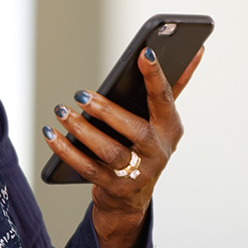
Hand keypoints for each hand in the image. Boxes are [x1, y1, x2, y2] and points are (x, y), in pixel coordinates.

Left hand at [42, 46, 203, 247]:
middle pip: (136, 130)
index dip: (156, 75)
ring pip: (111, 152)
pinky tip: (52, 134)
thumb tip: (196, 50)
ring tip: (62, 111)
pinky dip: (67, 151)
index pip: (164, 98)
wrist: (131, 198)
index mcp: (170, 128)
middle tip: (81, 94)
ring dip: (83, 131)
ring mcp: (138, 173)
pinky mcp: (115, 188)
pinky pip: (88, 169)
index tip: (145, 52)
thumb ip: (176, 84)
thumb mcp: (162, 118)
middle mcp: (158, 152)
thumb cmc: (145, 146)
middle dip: (107, 111)